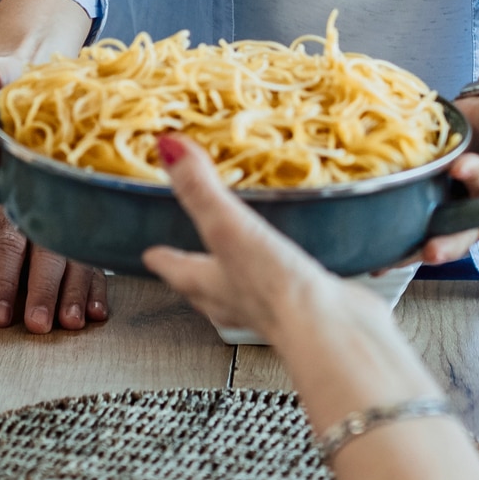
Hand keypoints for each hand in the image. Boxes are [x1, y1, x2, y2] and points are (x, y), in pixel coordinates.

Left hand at [0, 202, 108, 332]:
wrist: (12, 213)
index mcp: (7, 217)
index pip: (8, 249)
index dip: (5, 284)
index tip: (1, 316)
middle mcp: (43, 223)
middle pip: (48, 255)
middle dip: (44, 292)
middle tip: (38, 324)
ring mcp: (69, 235)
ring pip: (77, 262)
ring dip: (75, 294)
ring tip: (70, 323)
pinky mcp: (86, 251)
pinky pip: (96, 270)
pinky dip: (98, 292)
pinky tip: (96, 314)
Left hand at [142, 134, 352, 341]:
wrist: (329, 330)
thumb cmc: (273, 287)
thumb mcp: (227, 228)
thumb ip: (199, 189)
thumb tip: (168, 149)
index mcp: (210, 284)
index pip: (176, 270)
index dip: (162, 260)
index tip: (149, 254)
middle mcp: (238, 301)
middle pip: (207, 289)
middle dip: (197, 273)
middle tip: (190, 261)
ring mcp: (274, 308)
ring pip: (246, 293)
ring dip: (241, 277)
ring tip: (246, 258)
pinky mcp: (308, 306)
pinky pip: (291, 288)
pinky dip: (290, 276)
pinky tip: (303, 265)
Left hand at [412, 23, 478, 262]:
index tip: (461, 166)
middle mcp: (477, 214)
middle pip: (463, 235)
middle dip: (447, 244)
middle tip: (431, 250)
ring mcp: (448, 206)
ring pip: (433, 234)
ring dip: (413, 249)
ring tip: (391, 259)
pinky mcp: (424, 193)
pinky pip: (409, 216)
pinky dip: (391, 234)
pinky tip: (371, 249)